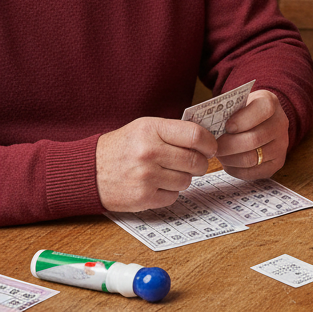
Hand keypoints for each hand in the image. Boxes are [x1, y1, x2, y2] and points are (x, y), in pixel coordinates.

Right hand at [95, 117, 216, 211]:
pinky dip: (171, 192)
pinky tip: (159, 185)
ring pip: (186, 180)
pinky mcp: (142, 198)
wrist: (88, 171)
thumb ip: (174, 130)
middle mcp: (149, 152)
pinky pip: (173, 196)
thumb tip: (207, 138)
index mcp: (152, 130)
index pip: (195, 135)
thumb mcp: (146, 127)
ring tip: (171, 172)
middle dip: (201, 163)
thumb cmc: (122, 147)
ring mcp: (146, 177)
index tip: (211, 147)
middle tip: (197, 163)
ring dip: (184, 178)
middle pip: (195, 160)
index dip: (209, 142)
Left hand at [217, 89, 288, 179]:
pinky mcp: (277, 163)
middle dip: (229, 145)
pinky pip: (253, 172)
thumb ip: (228, 110)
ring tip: (219, 155)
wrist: (264, 121)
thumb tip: (205, 127)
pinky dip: (236, 169)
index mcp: (271, 103)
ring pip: (252, 158)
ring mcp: (281, 145)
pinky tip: (228, 162)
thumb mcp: (240, 103)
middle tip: (214, 146)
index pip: (262, 110)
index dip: (242, 120)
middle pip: (254, 139)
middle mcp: (281, 123)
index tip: (226, 126)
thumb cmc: (244, 112)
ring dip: (230, 159)